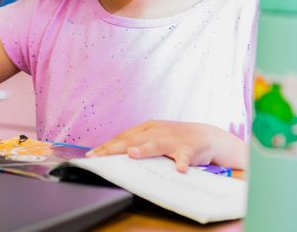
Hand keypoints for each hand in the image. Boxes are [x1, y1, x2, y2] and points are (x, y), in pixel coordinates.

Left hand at [85, 120, 245, 172]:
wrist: (206, 136)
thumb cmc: (174, 139)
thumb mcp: (154, 138)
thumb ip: (136, 144)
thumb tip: (111, 154)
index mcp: (146, 128)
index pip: (122, 138)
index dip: (106, 147)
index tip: (91, 156)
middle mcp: (157, 131)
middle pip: (133, 140)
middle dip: (115, 149)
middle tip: (100, 157)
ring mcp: (173, 139)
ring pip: (156, 144)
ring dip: (145, 149)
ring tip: (133, 154)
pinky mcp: (188, 148)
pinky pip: (184, 157)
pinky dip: (181, 162)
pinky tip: (179, 169)